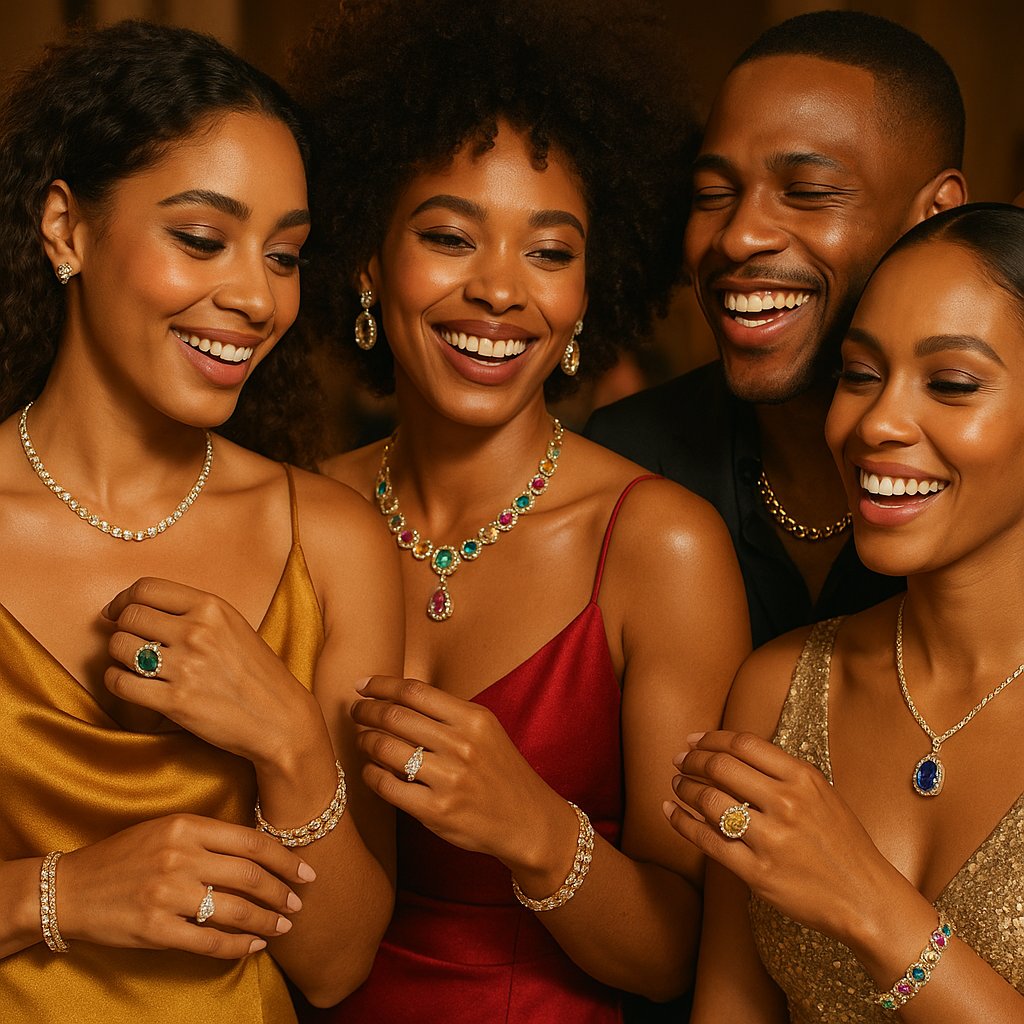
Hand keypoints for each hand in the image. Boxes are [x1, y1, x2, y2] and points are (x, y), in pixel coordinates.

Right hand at [57, 814, 314, 958]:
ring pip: (236, 910)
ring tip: (283, 927)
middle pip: (250, 876)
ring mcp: (167, 893)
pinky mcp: (155, 928)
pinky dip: (237, 946)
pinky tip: (252, 947)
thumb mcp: (166, 830)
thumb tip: (258, 854)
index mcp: (187, 826)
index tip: (306, 873)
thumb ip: (209, 837)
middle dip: (281, 892)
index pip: (252, 842)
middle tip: (299, 904)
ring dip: (266, 921)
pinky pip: (208, 941)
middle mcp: (181, 856)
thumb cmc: (124, 856)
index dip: (285, 860)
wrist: (68, 888)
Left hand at [103, 578, 319, 766]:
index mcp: (212, 607)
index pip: (147, 588)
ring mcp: (186, 666)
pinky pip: (120, 683)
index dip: (124, 599)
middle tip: (129, 642)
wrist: (280, 718)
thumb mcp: (234, 627)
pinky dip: (117, 682)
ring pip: (119, 647)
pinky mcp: (175, 701)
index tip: (118, 612)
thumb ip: (194, 614)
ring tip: (134, 665)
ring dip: (119, 656)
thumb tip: (138, 610)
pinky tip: (131, 684)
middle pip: (130, 617)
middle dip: (121, 629)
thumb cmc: (257, 674)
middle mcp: (197, 632)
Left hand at [350, 676, 564, 866]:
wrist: (527, 821)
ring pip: (386, 749)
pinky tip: (369, 770)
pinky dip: (370, 774)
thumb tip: (397, 696)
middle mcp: (461, 745)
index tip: (362, 686)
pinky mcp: (436, 811)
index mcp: (473, 719)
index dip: (381, 685)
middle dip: (366, 711)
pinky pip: (387, 786)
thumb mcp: (485, 731)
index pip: (414, 691)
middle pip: (395, 716)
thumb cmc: (500, 772)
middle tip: (355, 712)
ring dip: (365, 741)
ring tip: (362, 740)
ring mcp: (449, 779)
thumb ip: (448, 713)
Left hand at [665, 730, 894, 939]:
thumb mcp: (822, 795)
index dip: (710, 738)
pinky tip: (670, 812)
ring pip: (709, 801)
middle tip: (679, 761)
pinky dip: (681, 823)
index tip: (693, 740)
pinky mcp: (757, 873)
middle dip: (692, 760)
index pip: (742, 744)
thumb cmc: (843, 844)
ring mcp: (771, 839)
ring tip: (677, 785)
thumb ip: (782, 773)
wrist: (867, 899)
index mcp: (803, 778)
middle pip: (721, 767)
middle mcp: (786, 804)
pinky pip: (707, 841)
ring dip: (684, 789)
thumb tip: (730, 753)